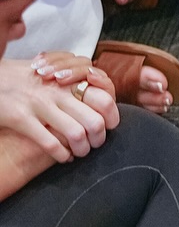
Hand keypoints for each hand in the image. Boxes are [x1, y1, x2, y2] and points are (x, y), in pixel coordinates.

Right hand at [0, 57, 116, 163]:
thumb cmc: (19, 76)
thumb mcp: (50, 68)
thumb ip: (73, 77)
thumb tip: (98, 86)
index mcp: (66, 80)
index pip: (104, 99)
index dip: (111, 118)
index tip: (108, 127)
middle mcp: (56, 92)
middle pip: (95, 121)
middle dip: (99, 139)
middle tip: (95, 144)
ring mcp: (38, 104)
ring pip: (76, 134)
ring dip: (82, 150)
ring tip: (79, 152)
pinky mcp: (20, 118)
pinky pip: (50, 143)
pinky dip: (62, 155)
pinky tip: (63, 157)